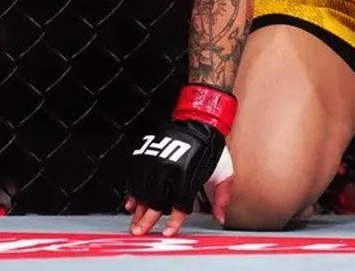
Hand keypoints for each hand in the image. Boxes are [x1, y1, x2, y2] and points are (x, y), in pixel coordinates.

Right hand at [124, 84, 236, 235]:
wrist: (199, 122)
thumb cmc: (212, 149)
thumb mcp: (224, 173)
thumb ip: (222, 197)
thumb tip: (220, 218)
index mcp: (188, 177)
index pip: (179, 206)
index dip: (173, 222)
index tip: (167, 233)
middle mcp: (170, 170)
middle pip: (155, 201)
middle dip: (146, 220)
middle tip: (139, 232)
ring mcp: (156, 162)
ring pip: (142, 191)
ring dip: (138, 209)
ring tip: (133, 221)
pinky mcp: (147, 155)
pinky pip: (136, 177)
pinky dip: (132, 191)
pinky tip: (131, 202)